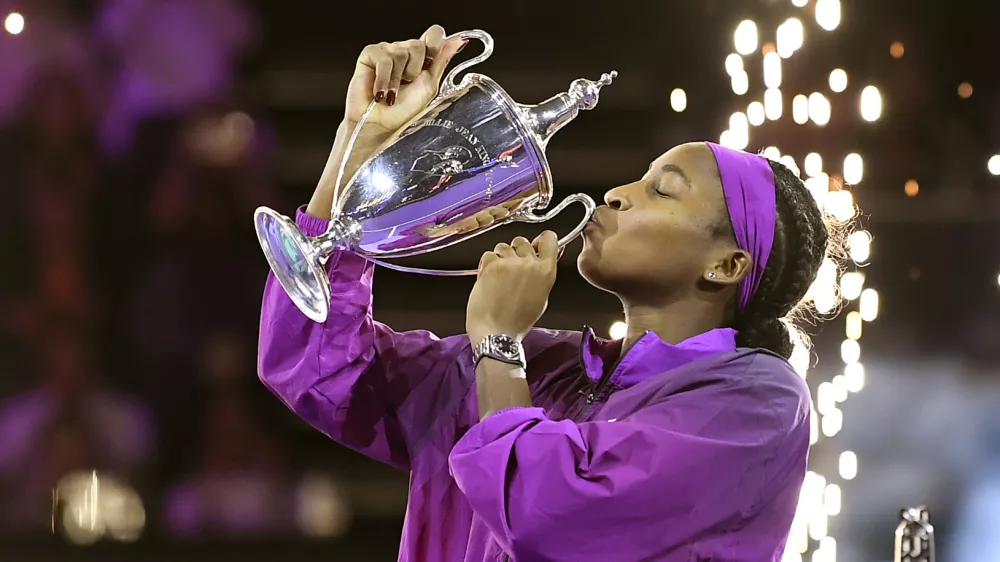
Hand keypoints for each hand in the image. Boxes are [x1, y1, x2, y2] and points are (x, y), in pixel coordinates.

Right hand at [345, 24, 466, 134]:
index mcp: (421, 57)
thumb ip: (442, 61)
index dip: (435, 45)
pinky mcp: (370, 55)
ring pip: (401, 52)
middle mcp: (404, 50)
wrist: (381, 125)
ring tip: (392, 92)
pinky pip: (383, 58)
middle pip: (418, 44)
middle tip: (406, 85)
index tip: (430, 63)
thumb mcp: (430, 86)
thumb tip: (459, 41)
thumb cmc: (403, 111)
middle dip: (414, 71)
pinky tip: (381, 92)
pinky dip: (384, 79)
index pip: (434, 34)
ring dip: (397, 79)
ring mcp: (387, 51)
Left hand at [467, 232, 559, 343]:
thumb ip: (541, 274)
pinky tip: (488, 280)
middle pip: (522, 241)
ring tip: (498, 278)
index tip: (536, 244)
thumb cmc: (517, 321)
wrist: (497, 333)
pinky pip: (488, 255)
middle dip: (515, 252)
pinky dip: (486, 265)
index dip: (541, 240)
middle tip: (510, 270)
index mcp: (546, 271)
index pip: (548, 239)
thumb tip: (540, 259)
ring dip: (499, 258)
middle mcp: (530, 263)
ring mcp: (510, 263)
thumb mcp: (541, 298)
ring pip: (503, 247)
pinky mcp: (492, 265)